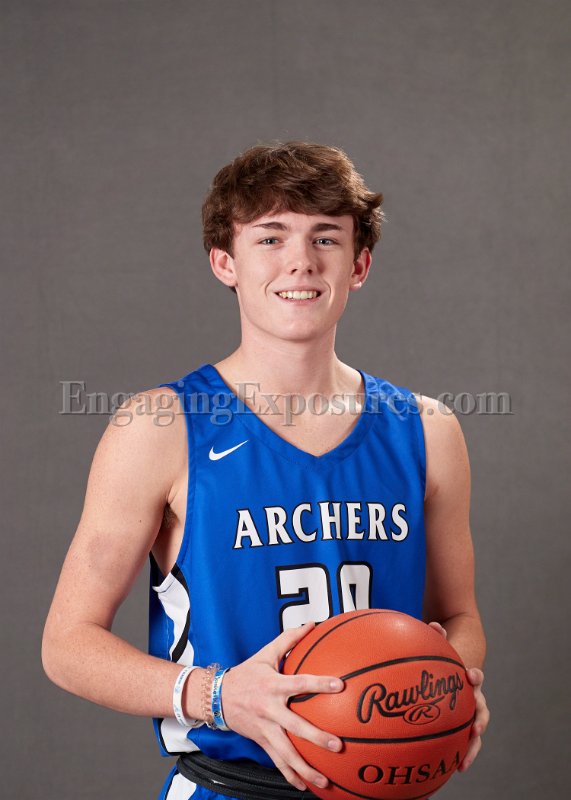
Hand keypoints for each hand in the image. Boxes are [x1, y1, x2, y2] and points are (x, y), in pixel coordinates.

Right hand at [221, 622, 344, 791]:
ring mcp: (265, 729)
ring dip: (305, 768)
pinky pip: (277, 762)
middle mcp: (269, 710)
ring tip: (324, 780)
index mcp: (273, 686)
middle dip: (316, 737)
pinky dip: (290, 776)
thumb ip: (290, 640)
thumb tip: (313, 624)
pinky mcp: (261, 742)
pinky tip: (305, 787)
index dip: (318, 684)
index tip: (339, 685)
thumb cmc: (247, 673)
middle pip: (294, 726)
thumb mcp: (266, 654)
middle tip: (336, 745)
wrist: (216, 697)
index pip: (299, 683)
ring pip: (286, 752)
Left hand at [428, 622, 489, 771]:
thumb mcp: (442, 644)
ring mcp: (469, 711)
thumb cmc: (446, 655)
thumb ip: (438, 635)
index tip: (472, 675)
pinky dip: (457, 753)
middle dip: (479, 722)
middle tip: (475, 730)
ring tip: (463, 762)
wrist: (459, 663)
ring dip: (472, 747)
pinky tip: (447, 767)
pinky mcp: (460, 722)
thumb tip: (433, 624)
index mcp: (468, 677)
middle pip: (481, 710)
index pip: (476, 677)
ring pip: (474, 731)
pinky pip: (460, 740)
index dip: (475, 677)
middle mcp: (473, 696)